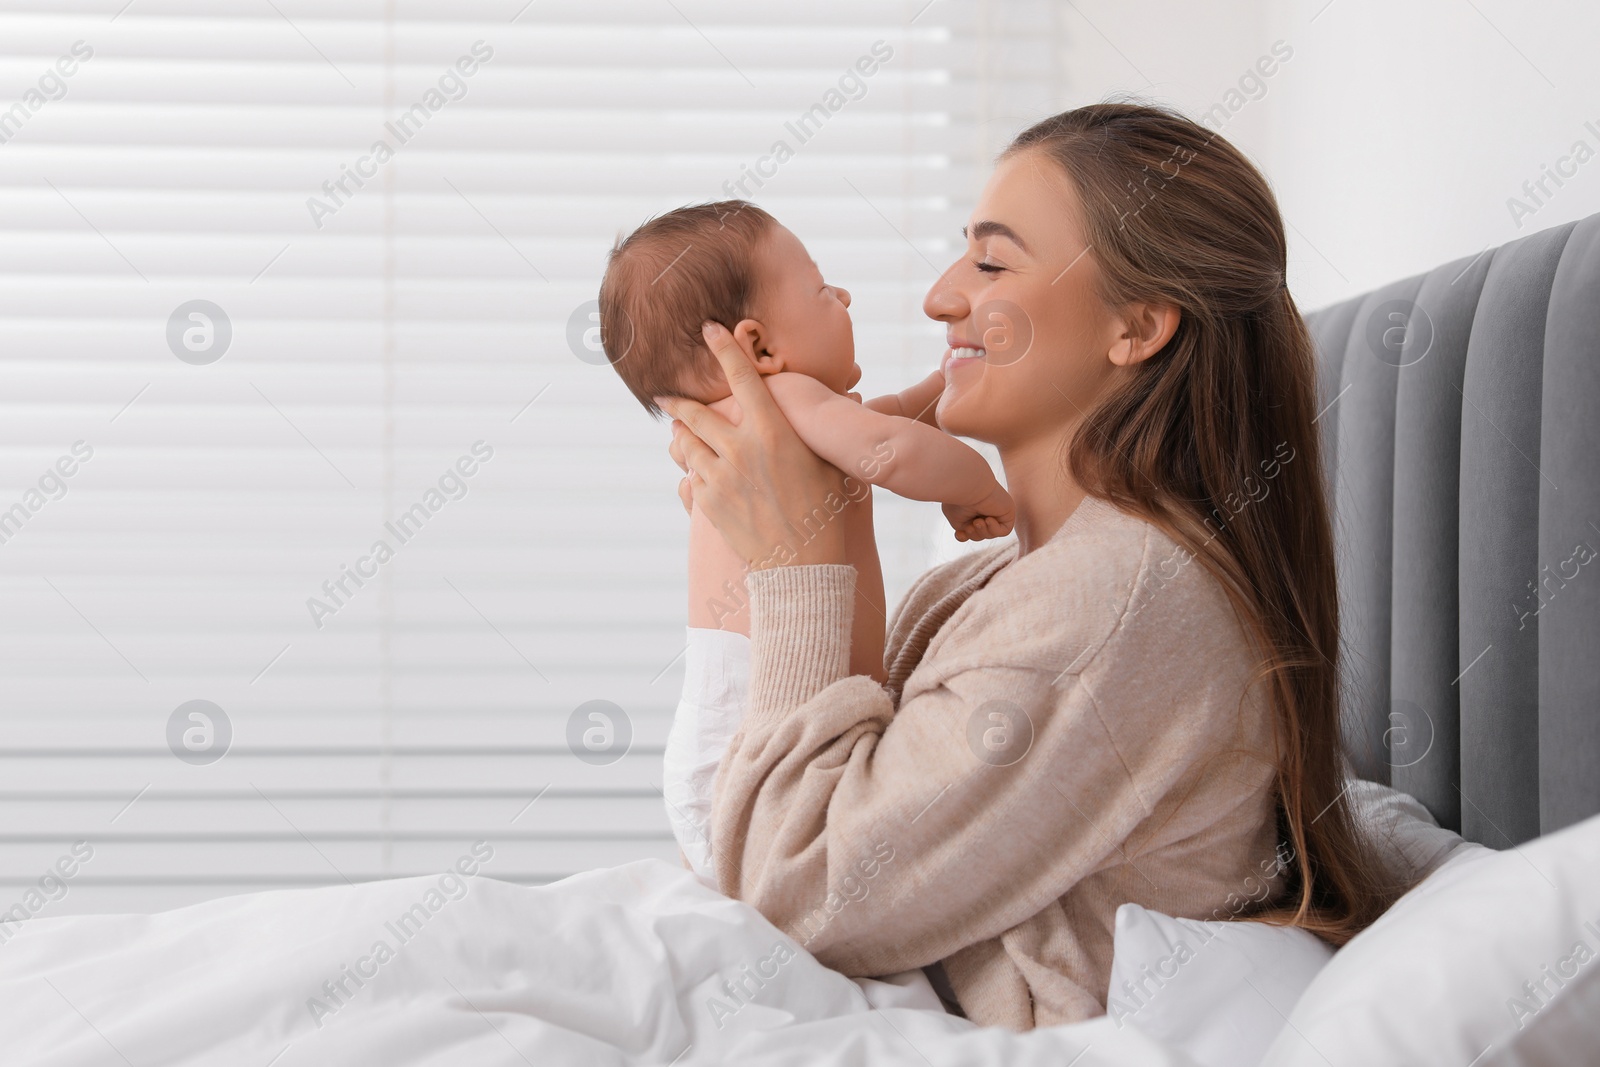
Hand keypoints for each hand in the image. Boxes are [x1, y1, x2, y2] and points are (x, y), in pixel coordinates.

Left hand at [658, 323, 852, 568]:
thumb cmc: (825, 511)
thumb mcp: (829, 463)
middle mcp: (740, 449)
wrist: (803, 564)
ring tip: (679, 433)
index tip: (708, 329)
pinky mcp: (708, 503)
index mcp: (772, 431)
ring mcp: (719, 477)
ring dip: (681, 436)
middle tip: (666, 396)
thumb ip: (819, 430)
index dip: (723, 347)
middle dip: (678, 402)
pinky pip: (690, 477)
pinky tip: (699, 474)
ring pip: (686, 444)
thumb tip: (848, 395)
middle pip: (695, 413)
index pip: (741, 376)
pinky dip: (692, 472)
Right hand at [941, 483, 1014, 541]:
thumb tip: (969, 535)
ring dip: (982, 532)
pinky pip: (1004, 531)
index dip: (964, 536)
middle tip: (969, 527)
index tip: (958, 533)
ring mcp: (997, 509)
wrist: (969, 487)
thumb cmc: (960, 501)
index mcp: (971, 507)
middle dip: (973, 534)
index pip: (970, 528)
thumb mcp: (958, 520)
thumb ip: (966, 530)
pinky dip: (994, 529)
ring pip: (991, 533)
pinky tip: (988, 519)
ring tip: (978, 521)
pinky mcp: (1008, 511)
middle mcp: (984, 507)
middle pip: (980, 533)